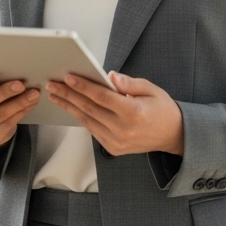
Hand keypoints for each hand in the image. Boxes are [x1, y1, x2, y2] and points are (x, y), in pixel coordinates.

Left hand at [47, 71, 183, 155]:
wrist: (173, 135)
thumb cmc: (162, 109)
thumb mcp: (151, 89)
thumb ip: (129, 83)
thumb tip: (110, 76)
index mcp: (133, 112)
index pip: (101, 97)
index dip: (83, 86)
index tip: (68, 77)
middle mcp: (122, 129)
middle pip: (89, 108)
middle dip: (68, 95)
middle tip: (52, 84)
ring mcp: (117, 141)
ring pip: (87, 121)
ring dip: (69, 107)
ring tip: (55, 95)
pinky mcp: (113, 148)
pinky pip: (93, 130)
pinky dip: (81, 117)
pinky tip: (71, 107)